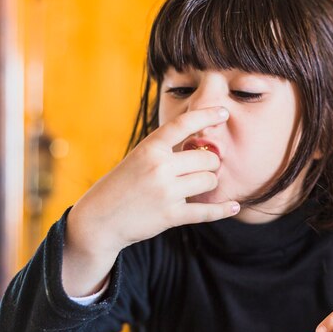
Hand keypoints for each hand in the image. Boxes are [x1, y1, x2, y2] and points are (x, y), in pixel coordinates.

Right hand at [62, 106, 239, 295]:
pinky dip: (222, 209)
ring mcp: (165, 192)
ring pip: (209, 181)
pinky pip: (206, 211)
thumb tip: (203, 146)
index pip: (184, 124)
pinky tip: (234, 206)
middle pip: (207, 158)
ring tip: (196, 187)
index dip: (207, 115)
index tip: (224, 112)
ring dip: (208, 184)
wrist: (99, 219)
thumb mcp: (138, 158)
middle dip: (210, 163)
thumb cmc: (121, 185)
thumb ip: (166, 151)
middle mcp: (159, 167)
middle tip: (202, 169)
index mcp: (150, 148)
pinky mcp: (170, 215)